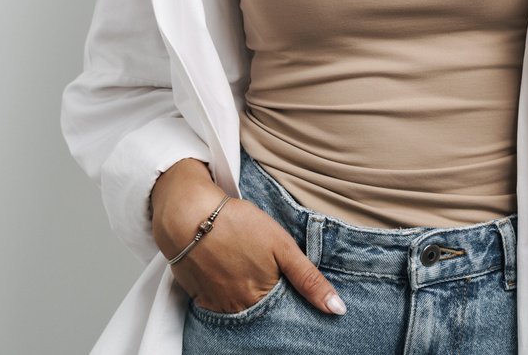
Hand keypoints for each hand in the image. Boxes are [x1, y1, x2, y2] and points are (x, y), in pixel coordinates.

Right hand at [153, 162, 346, 315]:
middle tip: (266, 270)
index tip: (295, 289)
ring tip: (249, 271)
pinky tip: (231, 274)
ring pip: (241, 310)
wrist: (189, 216)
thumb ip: (309, 279)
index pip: (286, 311)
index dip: (293, 300)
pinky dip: (229, 295)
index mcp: (262, 297)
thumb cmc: (239, 225)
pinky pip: (219, 305)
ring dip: (250, 298)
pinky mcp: (198, 297)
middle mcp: (238, 308)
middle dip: (271, 300)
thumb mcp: (283, 247)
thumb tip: (337, 309)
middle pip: (263, 311)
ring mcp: (216, 304)